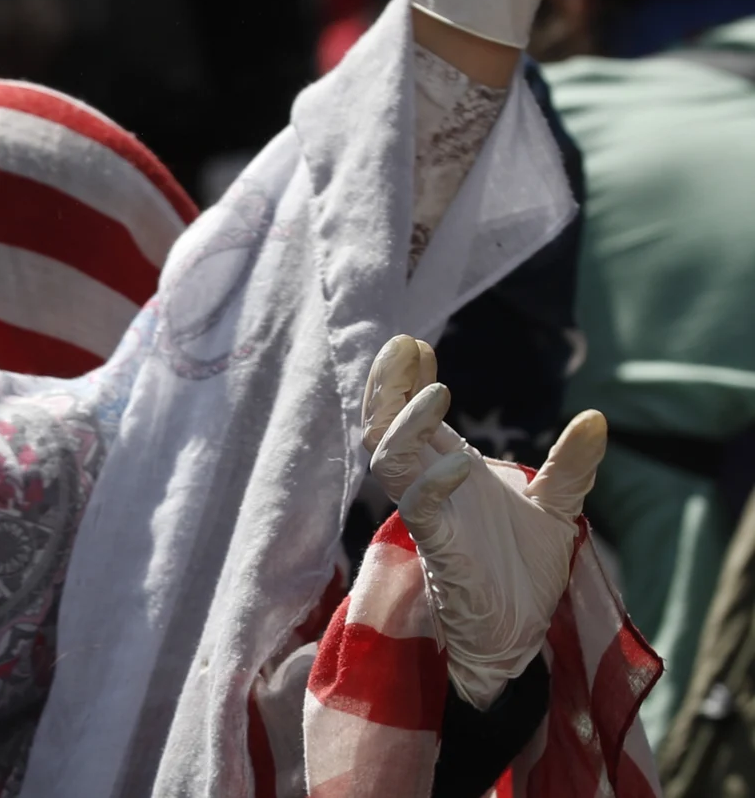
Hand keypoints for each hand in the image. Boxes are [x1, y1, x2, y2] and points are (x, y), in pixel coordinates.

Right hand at [360, 335, 607, 708]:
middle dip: (388, 386)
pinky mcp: (437, 549)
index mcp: (445, 469)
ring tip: (436, 390)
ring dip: (404, 423)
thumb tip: (595, 417)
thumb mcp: (558, 507)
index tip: (414, 345)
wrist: (519, 634)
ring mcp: (428, 515)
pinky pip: (418, 509)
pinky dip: (433, 483)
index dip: (405, 378)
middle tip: (402, 346)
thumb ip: (572, 466)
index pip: (409, 415)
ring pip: (387, 460)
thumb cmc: (524, 571)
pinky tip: (461, 465)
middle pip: (383, 426)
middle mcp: (427, 486)